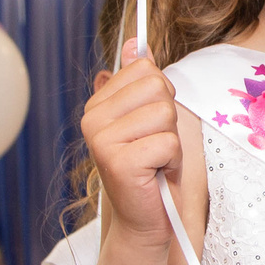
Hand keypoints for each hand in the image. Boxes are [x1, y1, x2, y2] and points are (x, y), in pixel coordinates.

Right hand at [81, 55, 182, 245]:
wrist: (145, 220)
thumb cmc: (150, 170)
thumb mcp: (146, 119)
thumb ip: (138, 82)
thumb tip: (135, 43)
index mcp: (97, 105)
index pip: (144, 69)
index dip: (160, 96)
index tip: (150, 124)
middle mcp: (92, 120)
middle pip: (157, 87)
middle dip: (168, 118)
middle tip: (155, 145)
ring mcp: (102, 141)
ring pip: (165, 114)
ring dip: (171, 141)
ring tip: (155, 161)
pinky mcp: (119, 163)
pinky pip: (168, 142)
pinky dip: (172, 160)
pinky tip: (156, 174)